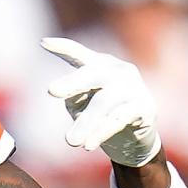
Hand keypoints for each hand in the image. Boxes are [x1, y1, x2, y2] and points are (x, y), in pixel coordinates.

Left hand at [42, 36, 161, 167]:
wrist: (133, 140)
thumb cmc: (101, 118)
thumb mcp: (82, 107)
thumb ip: (74, 98)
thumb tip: (69, 97)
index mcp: (99, 67)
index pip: (79, 55)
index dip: (63, 48)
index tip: (43, 43)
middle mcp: (117, 71)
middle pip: (93, 73)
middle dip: (72, 82)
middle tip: (51, 90)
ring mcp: (133, 86)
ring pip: (105, 101)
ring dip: (86, 121)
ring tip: (70, 142)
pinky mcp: (143, 106)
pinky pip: (119, 118)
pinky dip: (102, 132)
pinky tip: (88, 145)